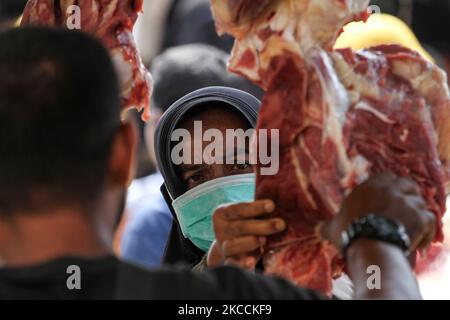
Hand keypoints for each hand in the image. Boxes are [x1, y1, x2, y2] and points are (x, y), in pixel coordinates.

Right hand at [208, 199, 285, 268]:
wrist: (232, 245)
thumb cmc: (247, 223)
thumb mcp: (248, 213)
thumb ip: (259, 208)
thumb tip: (285, 198)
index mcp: (223, 213)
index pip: (238, 209)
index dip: (255, 207)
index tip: (272, 205)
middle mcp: (221, 230)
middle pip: (240, 227)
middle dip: (262, 226)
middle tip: (281, 224)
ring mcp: (224, 247)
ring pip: (233, 245)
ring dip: (249, 242)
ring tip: (264, 240)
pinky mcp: (228, 261)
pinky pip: (232, 263)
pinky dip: (242, 263)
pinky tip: (252, 261)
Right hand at [321, 173, 435, 254]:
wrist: (370, 245)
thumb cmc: (349, 233)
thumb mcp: (334, 229)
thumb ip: (327, 226)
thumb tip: (316, 229)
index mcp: (370, 187)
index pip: (386, 176)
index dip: (389, 185)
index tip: (388, 196)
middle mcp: (390, 190)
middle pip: (406, 183)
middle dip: (407, 193)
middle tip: (404, 207)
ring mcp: (407, 202)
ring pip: (420, 200)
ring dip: (418, 211)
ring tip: (413, 225)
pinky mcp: (420, 217)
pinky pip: (430, 219)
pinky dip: (428, 229)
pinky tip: (422, 240)